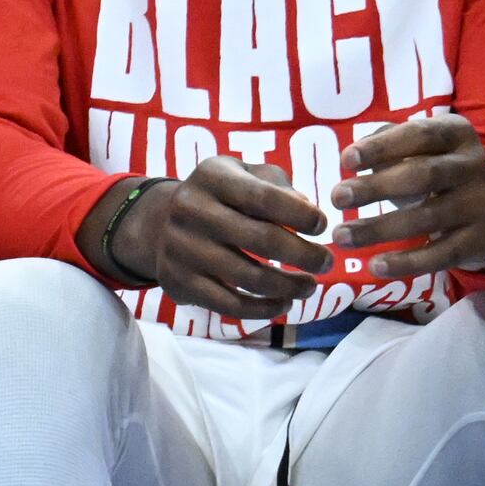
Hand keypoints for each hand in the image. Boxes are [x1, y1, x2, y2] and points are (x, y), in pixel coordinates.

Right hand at [109, 160, 330, 322]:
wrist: (157, 224)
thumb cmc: (220, 198)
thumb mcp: (244, 175)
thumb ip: (278, 186)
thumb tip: (307, 210)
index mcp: (212, 177)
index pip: (265, 198)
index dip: (302, 215)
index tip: (322, 226)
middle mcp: (190, 209)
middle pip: (263, 240)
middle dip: (306, 255)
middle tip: (326, 263)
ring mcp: (181, 248)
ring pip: (251, 278)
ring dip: (291, 287)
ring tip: (309, 286)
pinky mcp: (177, 282)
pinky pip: (230, 306)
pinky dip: (265, 310)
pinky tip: (283, 303)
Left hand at [332, 114, 484, 280]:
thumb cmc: (444, 170)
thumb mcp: (426, 148)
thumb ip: (391, 144)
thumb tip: (353, 156)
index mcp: (457, 135)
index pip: (420, 134)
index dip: (382, 146)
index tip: (346, 160)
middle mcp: (474, 167)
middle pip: (423, 175)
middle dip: (376, 187)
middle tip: (337, 198)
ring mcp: (480, 205)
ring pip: (428, 217)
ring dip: (380, 229)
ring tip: (342, 237)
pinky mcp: (480, 241)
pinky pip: (441, 254)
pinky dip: (407, 262)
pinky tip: (375, 267)